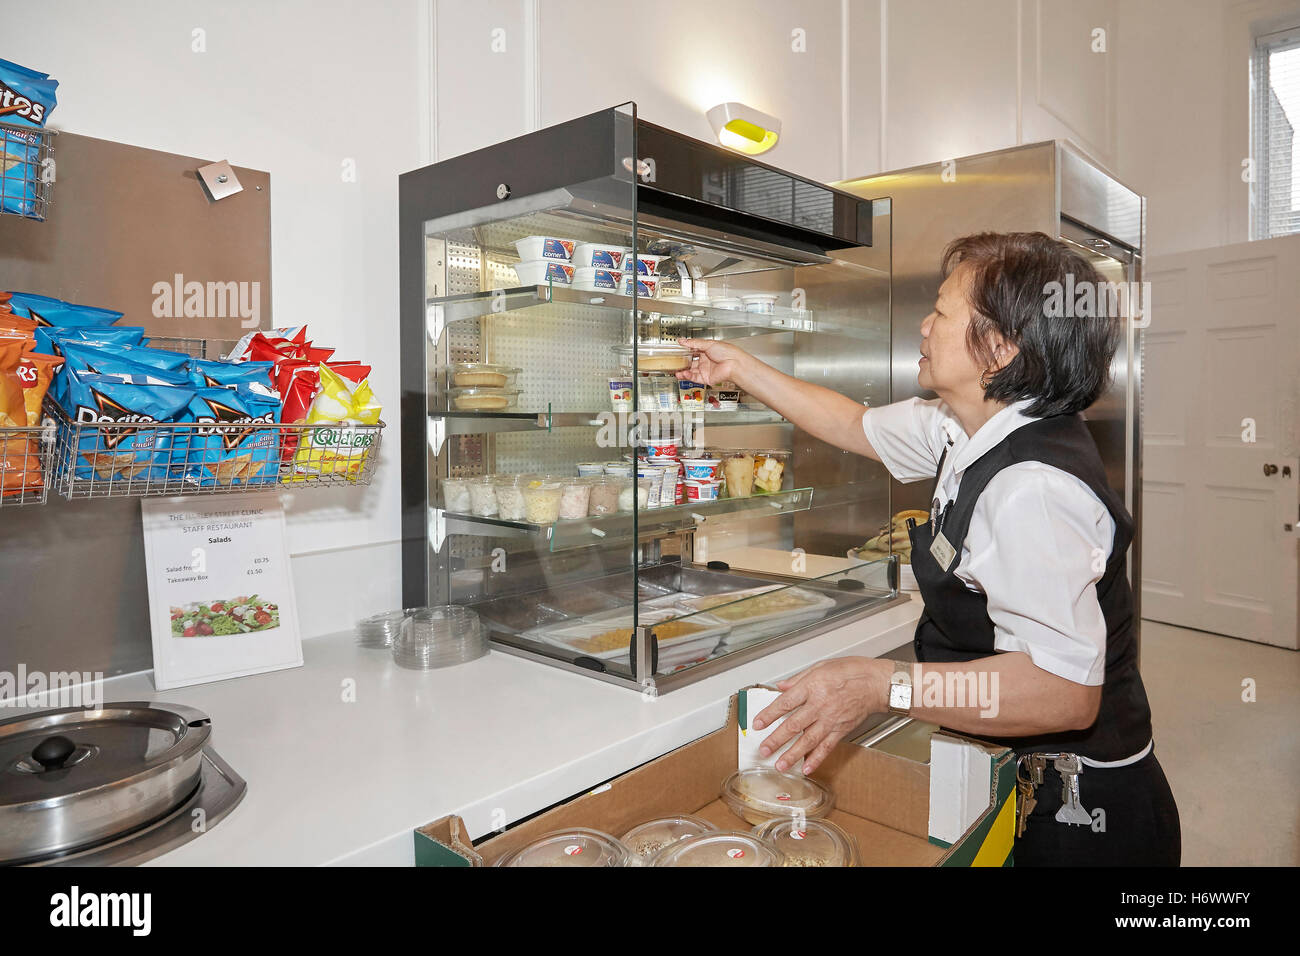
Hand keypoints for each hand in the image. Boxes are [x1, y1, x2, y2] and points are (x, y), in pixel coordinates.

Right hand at [675, 337, 749, 387]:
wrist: (734, 364)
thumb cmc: (727, 352)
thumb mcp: (708, 344)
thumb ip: (694, 343)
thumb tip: (682, 340)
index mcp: (707, 351)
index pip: (693, 351)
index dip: (685, 352)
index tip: (677, 352)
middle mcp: (706, 361)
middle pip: (691, 362)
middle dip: (682, 363)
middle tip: (674, 363)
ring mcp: (706, 370)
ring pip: (691, 371)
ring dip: (683, 371)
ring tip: (676, 371)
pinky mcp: (706, 378)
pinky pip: (695, 378)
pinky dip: (688, 376)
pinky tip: (683, 374)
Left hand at [752, 657, 888, 774]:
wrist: (876, 683)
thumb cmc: (852, 672)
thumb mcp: (821, 666)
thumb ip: (798, 679)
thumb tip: (781, 687)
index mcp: (812, 687)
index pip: (785, 703)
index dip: (769, 714)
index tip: (758, 723)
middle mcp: (820, 705)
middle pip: (793, 725)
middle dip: (776, 740)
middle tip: (763, 750)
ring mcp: (831, 720)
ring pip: (808, 740)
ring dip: (792, 754)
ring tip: (780, 765)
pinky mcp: (841, 730)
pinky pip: (827, 747)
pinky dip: (816, 759)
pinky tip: (806, 768)